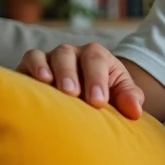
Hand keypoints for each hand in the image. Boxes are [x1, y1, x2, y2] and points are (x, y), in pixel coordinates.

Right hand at [16, 42, 145, 119]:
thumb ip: (130, 99)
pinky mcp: (32, 66)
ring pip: (48, 56)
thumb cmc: (106, 95)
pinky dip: (33, 67)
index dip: (97, 79)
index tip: (99, 102)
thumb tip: (135, 111)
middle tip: (74, 95)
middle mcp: (73, 53)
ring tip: (54, 87)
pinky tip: (38, 82)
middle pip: (69, 54)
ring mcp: (51, 58)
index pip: (97, 60)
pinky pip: (30, 59)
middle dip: (71, 74)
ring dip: (50, 70)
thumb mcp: (122, 94)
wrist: (86, 97)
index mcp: (97, 56)